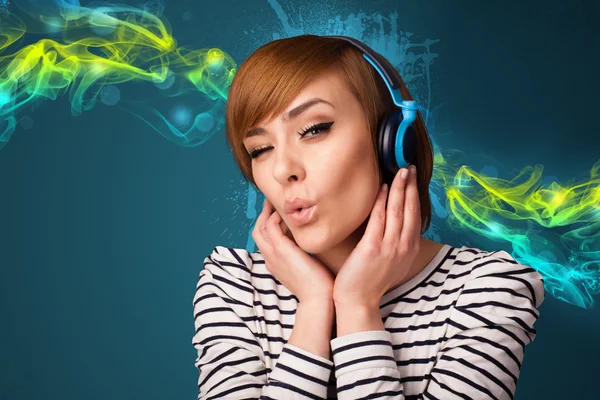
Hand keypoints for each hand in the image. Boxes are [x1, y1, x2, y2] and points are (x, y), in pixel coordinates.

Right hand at [252, 197, 334, 303]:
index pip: (264, 241)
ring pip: (260, 228)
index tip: (277, 214)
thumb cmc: (318, 286)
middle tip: (272, 202)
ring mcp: (274, 255)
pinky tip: (285, 212)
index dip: (268, 225)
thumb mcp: (306, 269)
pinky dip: (275, 217)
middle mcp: (270, 259)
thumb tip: (312, 246)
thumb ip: (304, 257)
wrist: (319, 299)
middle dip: (263, 215)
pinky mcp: (281, 250)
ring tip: (275, 201)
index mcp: (275, 264)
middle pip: (257, 232)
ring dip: (267, 212)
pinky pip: (270, 226)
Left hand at [332, 164, 421, 308]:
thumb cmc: (371, 280)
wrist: (358, 301)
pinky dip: (381, 201)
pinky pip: (378, 219)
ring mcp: (389, 247)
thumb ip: (397, 243)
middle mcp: (404, 246)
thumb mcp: (393, 262)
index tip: (413, 179)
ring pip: (397, 211)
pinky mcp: (372, 248)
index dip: (415, 195)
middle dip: (410, 186)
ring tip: (400, 172)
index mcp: (410, 249)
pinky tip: (382, 188)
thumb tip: (396, 223)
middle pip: (409, 209)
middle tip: (409, 168)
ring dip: (399, 188)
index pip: (415, 216)